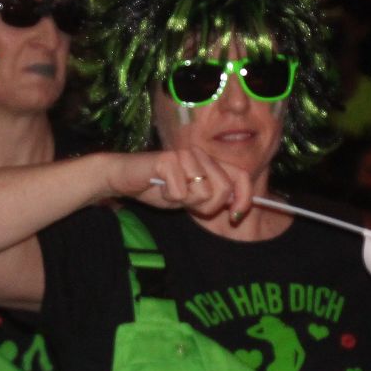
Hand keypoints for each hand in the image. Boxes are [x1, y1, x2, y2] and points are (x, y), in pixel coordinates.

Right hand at [108, 148, 252, 222]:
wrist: (126, 179)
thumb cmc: (160, 188)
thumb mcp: (192, 198)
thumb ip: (214, 198)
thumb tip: (239, 209)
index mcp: (210, 162)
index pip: (241, 176)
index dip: (244, 198)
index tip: (235, 216)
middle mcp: (200, 154)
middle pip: (223, 189)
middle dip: (207, 206)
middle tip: (188, 202)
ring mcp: (185, 155)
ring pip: (203, 192)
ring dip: (185, 200)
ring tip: (172, 192)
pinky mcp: (168, 159)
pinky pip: (180, 191)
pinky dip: (169, 196)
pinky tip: (160, 187)